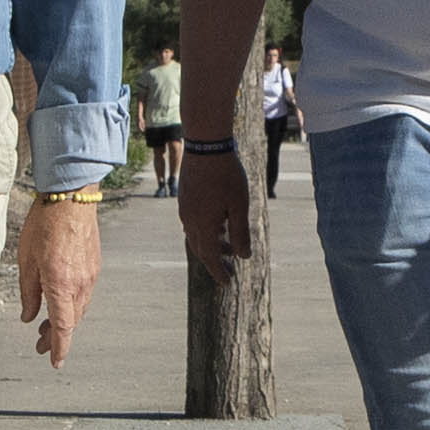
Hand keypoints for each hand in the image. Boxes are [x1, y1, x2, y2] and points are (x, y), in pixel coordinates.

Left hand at [16, 194, 102, 365]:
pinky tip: (61, 302)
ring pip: (79, 309)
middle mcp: (80, 285)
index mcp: (61, 286)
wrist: (71, 198)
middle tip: (40, 344)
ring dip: (65, 321)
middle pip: (71, 322)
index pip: (63, 328)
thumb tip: (29, 316)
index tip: (54, 362)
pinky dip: (73, 305)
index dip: (58, 348)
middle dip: (56, 337)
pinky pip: (84, 294)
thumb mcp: (26, 261)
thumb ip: (29, 293)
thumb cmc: (45, 225)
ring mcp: (90, 276)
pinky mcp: (94, 266)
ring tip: (48, 326)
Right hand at [179, 146, 255, 269]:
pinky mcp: (185, 198)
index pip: (210, 257)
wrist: (206, 146)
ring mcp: (185, 209)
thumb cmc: (227, 175)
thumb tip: (243, 256)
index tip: (227, 283)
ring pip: (196, 235)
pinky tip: (218, 223)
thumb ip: (240, 233)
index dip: (218, 272)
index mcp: (203, 226)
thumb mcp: (239, 206)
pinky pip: (193, 222)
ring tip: (229, 244)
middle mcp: (190, 220)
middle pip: (201, 249)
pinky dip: (206, 230)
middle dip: (215, 260)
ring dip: (212, 244)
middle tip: (229, 268)